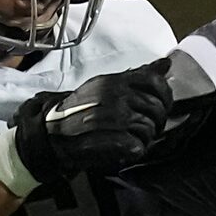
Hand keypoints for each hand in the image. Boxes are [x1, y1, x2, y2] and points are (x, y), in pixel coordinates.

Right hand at [11, 60, 177, 184]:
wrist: (51, 132)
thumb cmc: (81, 110)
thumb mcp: (107, 86)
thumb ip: (137, 77)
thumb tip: (165, 64)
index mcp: (115, 82)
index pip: (155, 83)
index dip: (164, 97)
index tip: (160, 106)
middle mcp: (115, 97)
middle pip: (157, 109)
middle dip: (156, 122)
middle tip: (144, 127)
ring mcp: (113, 118)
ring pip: (149, 129)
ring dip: (144, 138)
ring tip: (131, 138)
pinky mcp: (111, 140)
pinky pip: (138, 147)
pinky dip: (135, 151)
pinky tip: (125, 148)